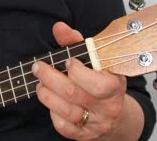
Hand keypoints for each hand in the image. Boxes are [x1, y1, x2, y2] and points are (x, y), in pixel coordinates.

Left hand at [33, 22, 126, 139]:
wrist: (117, 115)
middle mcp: (107, 106)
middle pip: (75, 94)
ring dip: (47, 95)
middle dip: (51, 78)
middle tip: (38, 68)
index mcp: (114, 85)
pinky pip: (65, 127)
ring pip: (67, 111)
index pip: (99, 83)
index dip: (79, 72)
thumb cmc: (103, 81)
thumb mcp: (96, 61)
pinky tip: (50, 101)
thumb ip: (75, 42)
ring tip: (40, 84)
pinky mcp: (85, 135)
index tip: (67, 61)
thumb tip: (59, 27)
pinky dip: (53, 113)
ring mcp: (96, 122)